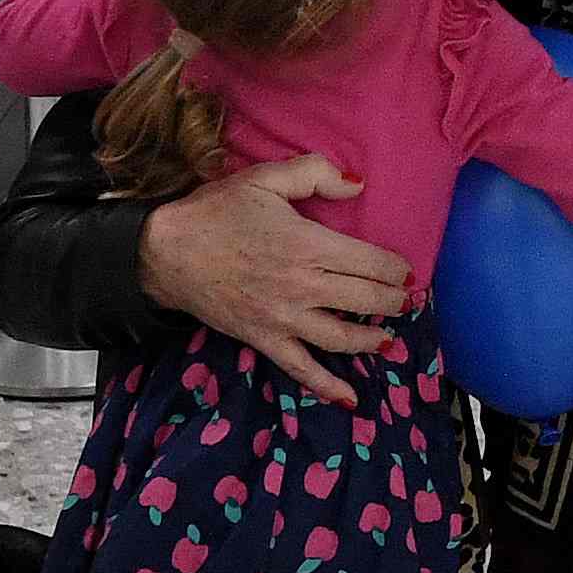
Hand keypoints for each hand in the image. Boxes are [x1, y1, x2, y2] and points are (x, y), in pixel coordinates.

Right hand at [138, 151, 405, 402]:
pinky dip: (328, 387)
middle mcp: (303, 287)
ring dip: (373, 339)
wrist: (165, 252)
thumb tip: (358, 184)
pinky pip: (302, 369)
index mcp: (308, 245)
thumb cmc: (216, 212)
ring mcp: (284, 319)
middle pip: (366, 300)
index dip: (396, 269)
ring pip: (343, 337)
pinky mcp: (264, 340)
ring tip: (388, 336)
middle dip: (394, 301)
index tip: (406, 270)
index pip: (371, 263)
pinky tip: (351, 398)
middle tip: (406, 299)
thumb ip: (315, 174)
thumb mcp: (265, 178)